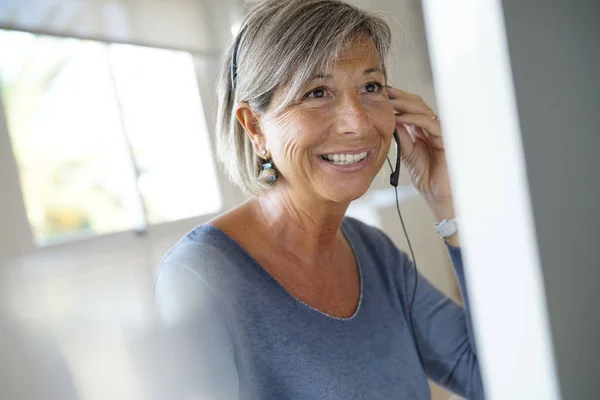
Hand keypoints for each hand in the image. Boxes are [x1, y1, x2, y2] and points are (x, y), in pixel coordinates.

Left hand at [387, 87, 453, 218]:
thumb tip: (391, 121)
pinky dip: (413, 119)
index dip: (398, 101)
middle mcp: (433, 129)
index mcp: (424, 132)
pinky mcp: (445, 139)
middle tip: (384, 92)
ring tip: (388, 102)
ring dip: (404, 104)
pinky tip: (398, 118)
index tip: (381, 96)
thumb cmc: (428, 179)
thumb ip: (402, 138)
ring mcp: (440, 132)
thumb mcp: (409, 155)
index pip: (412, 110)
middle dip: (400, 97)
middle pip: (418, 105)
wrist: (440, 196)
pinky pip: (429, 123)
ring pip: (423, 110)